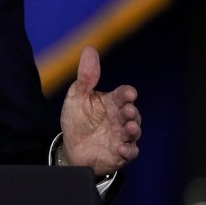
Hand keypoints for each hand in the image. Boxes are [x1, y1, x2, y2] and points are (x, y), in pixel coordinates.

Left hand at [59, 47, 140, 175]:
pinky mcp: (119, 154)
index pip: (123, 95)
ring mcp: (121, 136)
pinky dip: (128, 151)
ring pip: (134, 132)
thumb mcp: (77, 96)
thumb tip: (89, 50)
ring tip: (130, 127)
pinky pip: (129, 153)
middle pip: (131, 113)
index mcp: (111, 102)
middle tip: (127, 109)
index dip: (127, 93)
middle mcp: (120, 119)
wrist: (71, 147)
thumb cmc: (77, 119)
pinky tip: (122, 148)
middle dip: (131, 111)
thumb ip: (86, 76)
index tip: (129, 93)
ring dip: (133, 130)